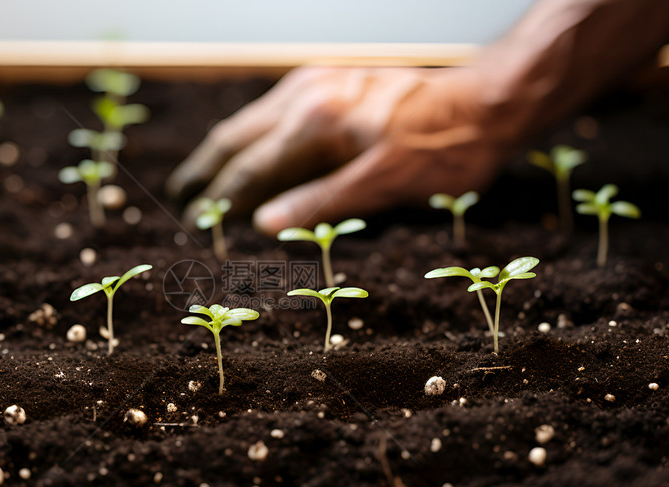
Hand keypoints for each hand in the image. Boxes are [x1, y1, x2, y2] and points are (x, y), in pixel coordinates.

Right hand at [167, 66, 507, 235]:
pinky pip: (273, 111)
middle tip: (182, 199)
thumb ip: (320, 202)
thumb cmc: (442, 149)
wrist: (486, 102)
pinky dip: (252, 136)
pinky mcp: (329, 82)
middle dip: (205, 170)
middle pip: (235, 137)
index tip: (197, 223)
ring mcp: (315, 84)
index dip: (219, 200)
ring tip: (204, 178)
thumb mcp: (383, 185)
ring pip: (251, 120)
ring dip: (225, 151)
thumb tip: (264, 223)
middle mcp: (306, 96)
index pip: (248, 169)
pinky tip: (252, 150)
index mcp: (314, 123)